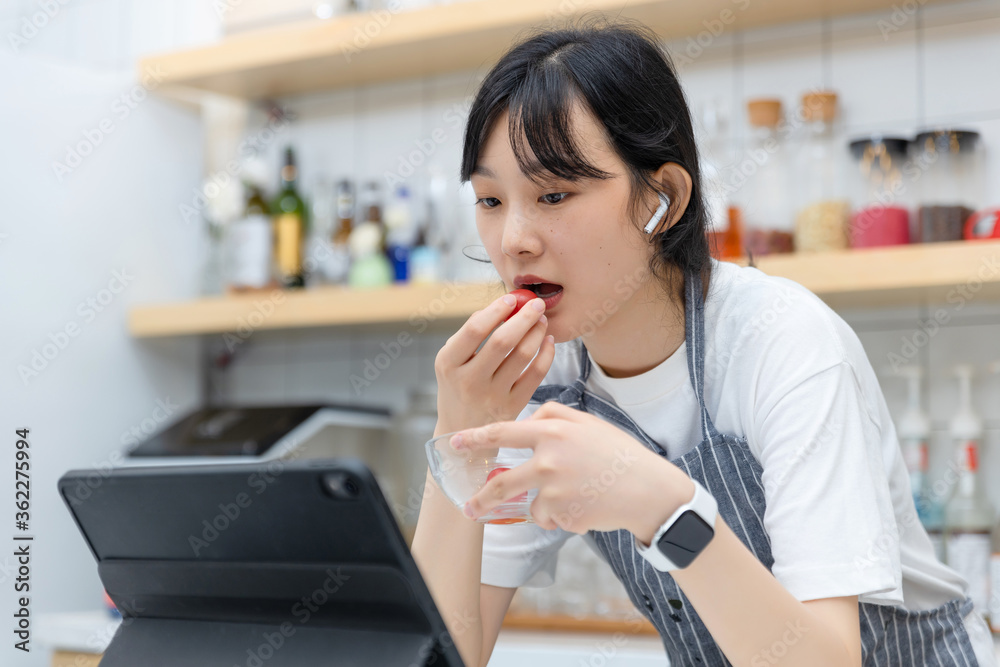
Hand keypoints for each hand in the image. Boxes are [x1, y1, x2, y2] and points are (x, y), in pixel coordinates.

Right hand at [434, 293, 554, 431]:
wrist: (461, 432)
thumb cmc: (458, 387)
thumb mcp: (452, 362)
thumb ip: (470, 334)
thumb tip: (501, 305)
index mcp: (448, 363)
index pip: (474, 330)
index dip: (496, 310)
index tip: (511, 298)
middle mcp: (469, 380)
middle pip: (502, 341)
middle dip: (524, 317)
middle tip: (537, 303)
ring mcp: (492, 395)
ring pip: (522, 356)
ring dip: (537, 332)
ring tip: (541, 320)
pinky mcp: (512, 406)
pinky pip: (536, 374)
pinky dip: (546, 354)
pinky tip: (547, 341)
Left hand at [449, 402, 692, 536]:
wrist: (648, 490)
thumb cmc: (618, 454)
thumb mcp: (588, 423)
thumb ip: (555, 416)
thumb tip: (529, 417)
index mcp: (553, 432)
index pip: (503, 433)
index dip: (476, 438)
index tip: (455, 442)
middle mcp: (549, 459)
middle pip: (503, 483)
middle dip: (482, 499)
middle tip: (468, 509)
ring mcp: (555, 489)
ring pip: (532, 505)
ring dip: (545, 508)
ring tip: (572, 501)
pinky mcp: (564, 514)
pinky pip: (551, 519)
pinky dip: (563, 517)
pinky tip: (588, 507)